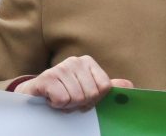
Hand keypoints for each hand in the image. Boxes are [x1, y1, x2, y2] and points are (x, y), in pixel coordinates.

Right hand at [13, 55, 133, 111]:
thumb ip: (107, 87)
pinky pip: (62, 99)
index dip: (95, 100)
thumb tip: (129, 86)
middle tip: (69, 100)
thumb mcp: (87, 88)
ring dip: (67, 105)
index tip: (84, 99)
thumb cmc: (64, 91)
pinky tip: (51, 98)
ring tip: (59, 98)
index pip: (104, 87)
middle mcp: (75, 61)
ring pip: (76, 98)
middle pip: (91, 94)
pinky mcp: (47, 77)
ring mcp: (60, 68)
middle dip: (80, 104)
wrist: (36, 92)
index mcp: (87, 62)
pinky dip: (57, 105)